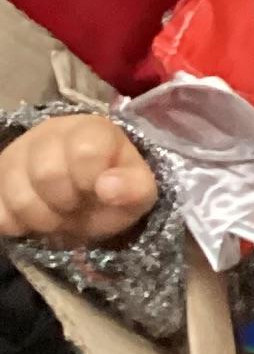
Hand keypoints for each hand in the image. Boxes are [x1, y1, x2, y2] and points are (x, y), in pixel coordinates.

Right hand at [0, 117, 158, 245]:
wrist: (83, 195)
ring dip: (40, 218)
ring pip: (16, 193)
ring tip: (56, 217)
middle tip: (75, 208)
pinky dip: (14, 224)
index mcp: (90, 130)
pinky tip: (31, 219)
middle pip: (46, 174)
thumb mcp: (139, 192)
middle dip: (65, 204)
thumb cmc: (112, 188)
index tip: (97, 191)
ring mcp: (16, 154)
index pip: (85, 150)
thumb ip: (134, 188)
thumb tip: (107, 187)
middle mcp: (48, 133)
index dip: (91, 180)